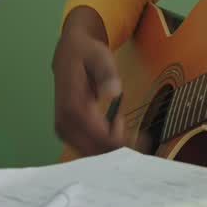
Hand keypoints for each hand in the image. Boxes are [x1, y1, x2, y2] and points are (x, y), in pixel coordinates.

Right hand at [52, 6, 125, 155]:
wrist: (68, 53)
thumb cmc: (87, 54)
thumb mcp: (100, 56)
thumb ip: (107, 74)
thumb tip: (114, 91)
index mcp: (72, 107)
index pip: (99, 136)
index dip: (121, 142)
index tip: (143, 140)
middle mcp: (65, 123)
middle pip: (95, 150)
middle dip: (120, 148)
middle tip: (140, 135)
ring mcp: (64, 130)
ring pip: (92, 153)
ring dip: (114, 147)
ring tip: (126, 124)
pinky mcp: (67, 133)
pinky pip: (88, 148)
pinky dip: (105, 145)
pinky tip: (117, 127)